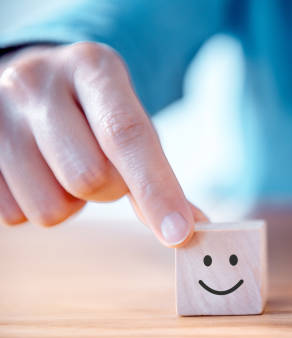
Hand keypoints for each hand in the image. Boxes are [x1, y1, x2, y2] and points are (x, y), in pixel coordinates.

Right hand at [0, 42, 205, 245]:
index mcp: (93, 67)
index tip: (179, 234)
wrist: (33, 82)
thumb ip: (158, 172)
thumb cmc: (94, 111)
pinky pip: (14, 215)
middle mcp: (36, 81)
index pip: (127, 135)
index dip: (156, 190)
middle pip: (90, 179)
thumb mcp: (129, 120)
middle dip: (108, 190)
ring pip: (50, 208)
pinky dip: (34, 205)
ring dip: (70, 203)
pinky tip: (34, 172)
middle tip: (102, 169)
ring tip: (63, 166)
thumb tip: (192, 228)